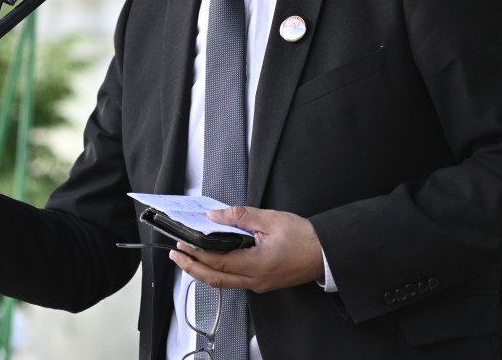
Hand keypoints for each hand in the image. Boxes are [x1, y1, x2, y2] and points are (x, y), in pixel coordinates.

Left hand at [169, 206, 323, 292]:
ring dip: (202, 270)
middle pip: (214, 279)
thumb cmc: (305, 238)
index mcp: (256, 264)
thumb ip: (240, 217)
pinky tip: (212, 261)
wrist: (326, 254)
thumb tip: (215, 216)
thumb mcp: (271, 220)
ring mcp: (258, 284)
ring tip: (188, 257)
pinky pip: (233, 280)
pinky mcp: (261, 282)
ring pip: (222, 282)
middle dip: (191, 267)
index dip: (196, 253)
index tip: (182, 243)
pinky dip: (217, 272)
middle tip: (175, 255)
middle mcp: (254, 280)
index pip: (217, 262)